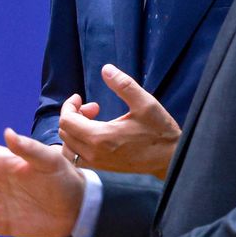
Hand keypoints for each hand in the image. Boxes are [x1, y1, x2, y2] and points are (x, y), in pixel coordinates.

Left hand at [58, 64, 179, 178]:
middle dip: (74, 115)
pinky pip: (77, 156)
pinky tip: (95, 133)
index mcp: (101, 137)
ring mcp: (97, 163)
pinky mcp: (102, 168)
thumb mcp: (145, 103)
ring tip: (94, 120)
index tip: (80, 97)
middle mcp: (94, 153)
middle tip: (93, 108)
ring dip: (75, 129)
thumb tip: (106, 68)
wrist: (170, 160)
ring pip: (69, 145)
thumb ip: (124, 85)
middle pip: (65, 132)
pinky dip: (78, 143)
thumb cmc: (160, 132)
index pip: (66, 120)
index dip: (69, 105)